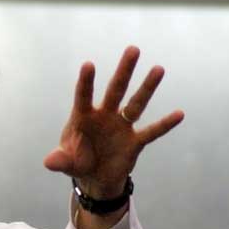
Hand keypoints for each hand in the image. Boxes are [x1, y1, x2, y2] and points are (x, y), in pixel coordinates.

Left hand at [44, 45, 183, 199]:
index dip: (86, 82)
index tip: (88, 65)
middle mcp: (105, 116)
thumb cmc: (77, 162)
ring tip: (158, 69)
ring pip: (136, 103)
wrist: (94, 179)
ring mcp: (121, 127)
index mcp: (83, 117)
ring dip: (147, 88)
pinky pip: (152, 131)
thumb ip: (59, 160)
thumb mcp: (66, 163)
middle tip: (133, 49)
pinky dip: (165, 124)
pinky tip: (179, 114)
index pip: (84, 96)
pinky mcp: (135, 142)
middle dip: (124, 71)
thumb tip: (49, 162)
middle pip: (115, 89)